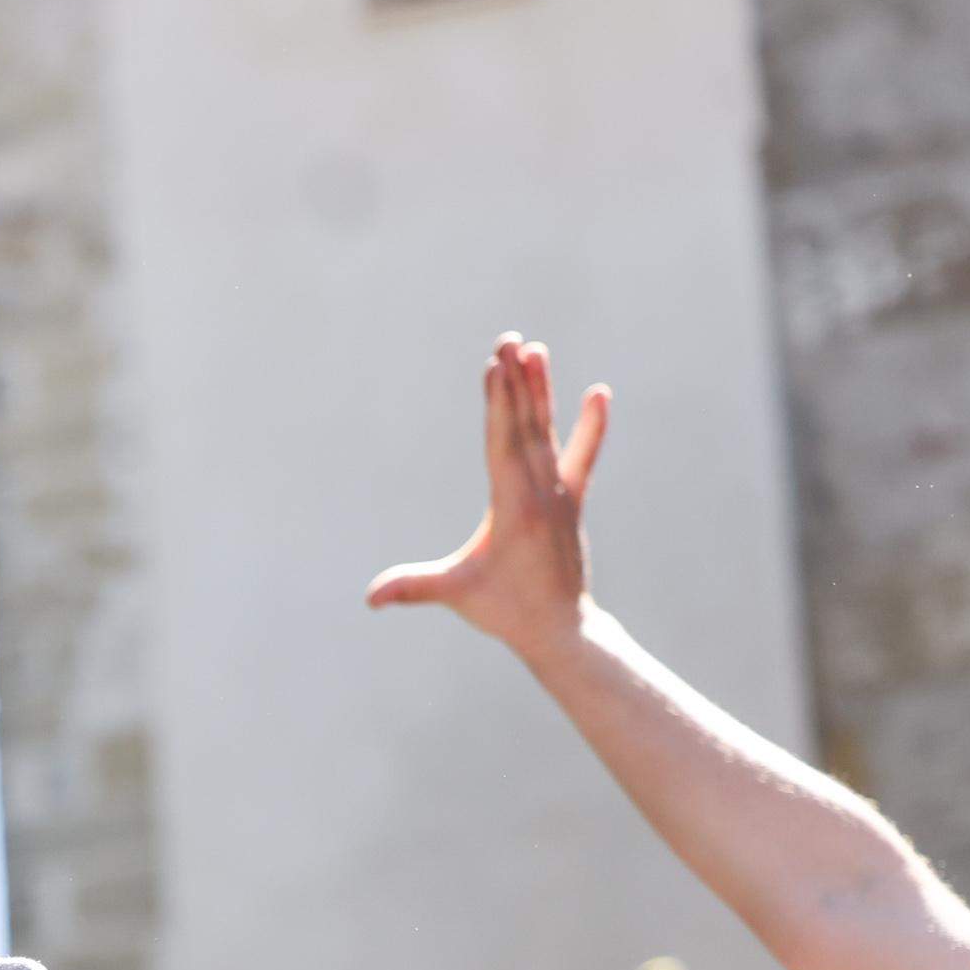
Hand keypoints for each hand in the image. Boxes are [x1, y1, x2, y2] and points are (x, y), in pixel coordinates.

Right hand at [367, 333, 609, 661]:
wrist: (561, 629)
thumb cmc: (505, 610)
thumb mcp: (457, 594)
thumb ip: (413, 588)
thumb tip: (370, 597)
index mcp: (515, 507)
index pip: (504, 443)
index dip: (500, 403)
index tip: (497, 366)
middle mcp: (542, 492)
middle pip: (526, 426)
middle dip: (517, 382)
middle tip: (510, 341)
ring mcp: (560, 494)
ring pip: (548, 433)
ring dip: (541, 392)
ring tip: (536, 351)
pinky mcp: (570, 501)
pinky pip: (582, 456)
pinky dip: (590, 426)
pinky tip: (599, 394)